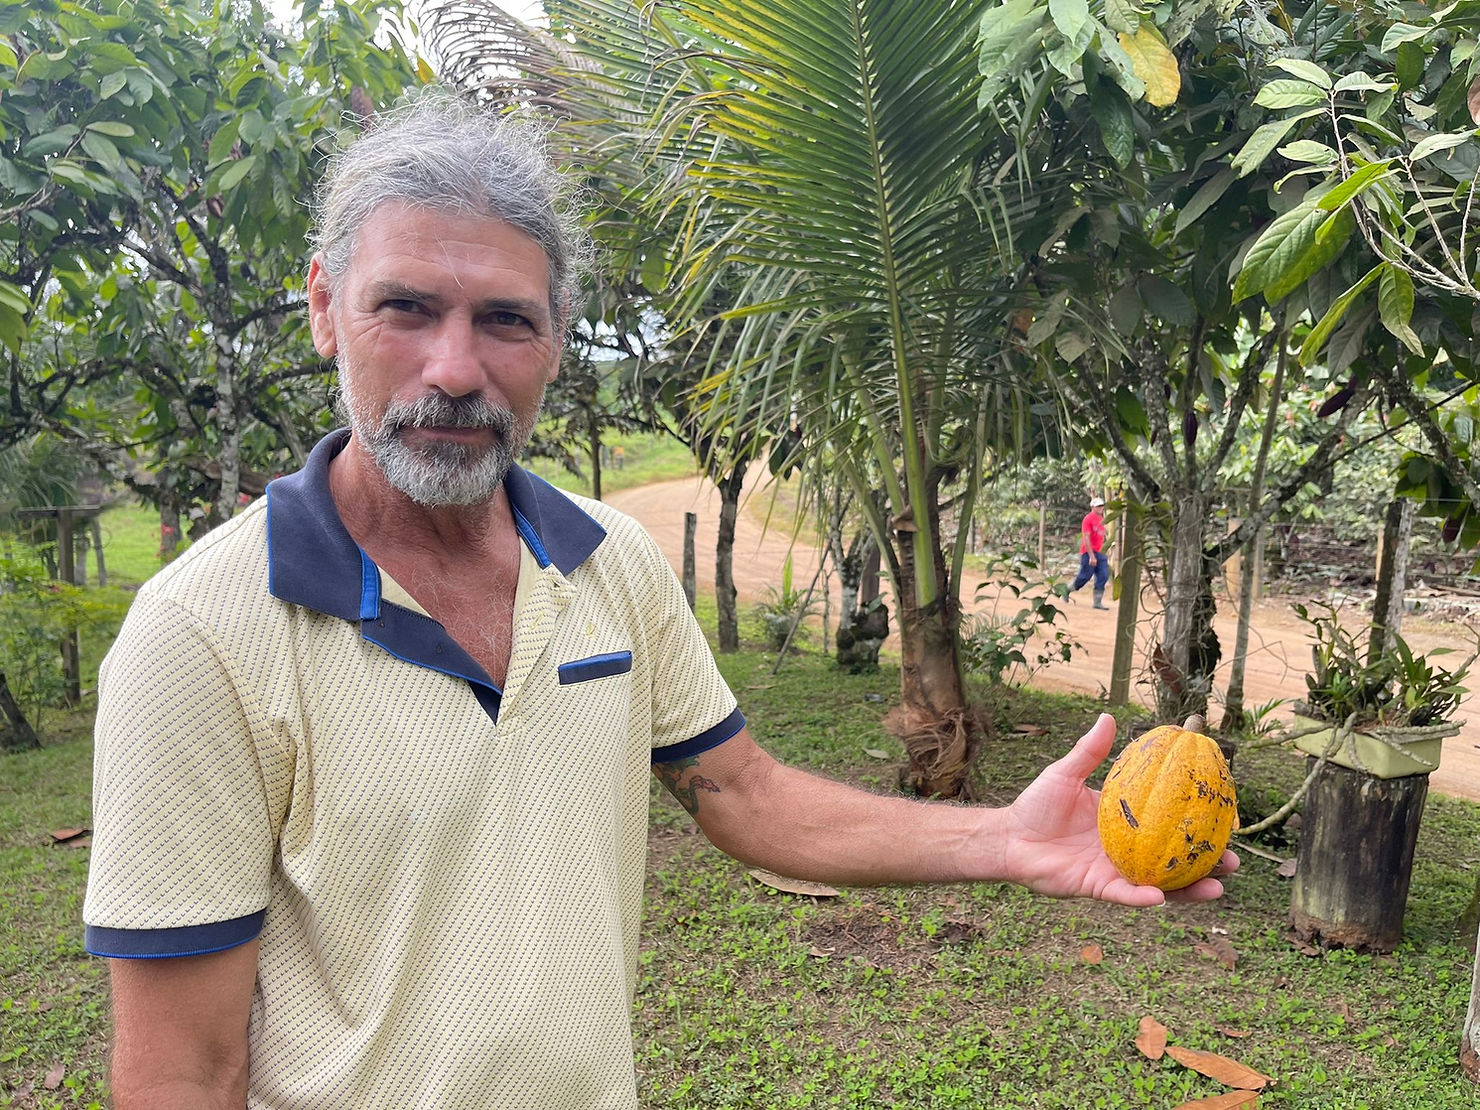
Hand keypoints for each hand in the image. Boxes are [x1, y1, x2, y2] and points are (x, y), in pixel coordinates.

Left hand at [1001, 713, 1237, 905]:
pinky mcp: (1097, 888)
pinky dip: (1141, 897)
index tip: (1227, 819)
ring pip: (1159, 885)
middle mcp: (1127, 850)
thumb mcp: (1065, 773)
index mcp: (1125, 822)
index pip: (1169, 825)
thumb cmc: (1036, 804)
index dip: (1198, 826)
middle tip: (1232, 860)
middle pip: (1175, 860)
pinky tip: (1160, 896)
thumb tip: (1109, 718)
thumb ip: (1088, 751)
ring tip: (1215, 887)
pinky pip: (1123, 895)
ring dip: (1188, 889)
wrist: (1007, 836)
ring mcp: (1115, 871)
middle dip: (1206, 864)